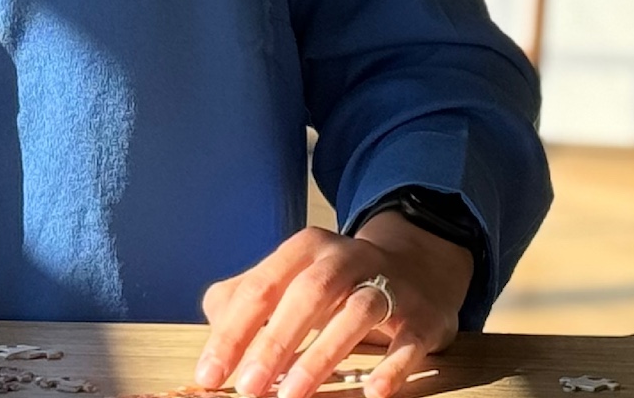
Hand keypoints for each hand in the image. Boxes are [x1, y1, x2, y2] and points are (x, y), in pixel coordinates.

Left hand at [192, 214, 471, 397]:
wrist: (418, 268)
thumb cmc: (335, 285)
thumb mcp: (288, 281)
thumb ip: (244, 301)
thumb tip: (215, 339)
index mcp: (303, 250)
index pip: (259, 289)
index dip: (232, 334)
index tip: (210, 375)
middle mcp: (346, 259)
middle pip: (306, 295)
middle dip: (274, 343)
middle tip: (249, 387)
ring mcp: (389, 284)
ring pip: (356, 313)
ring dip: (322, 356)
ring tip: (294, 395)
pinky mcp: (423, 315)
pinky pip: (409, 340)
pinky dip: (392, 366)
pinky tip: (372, 392)